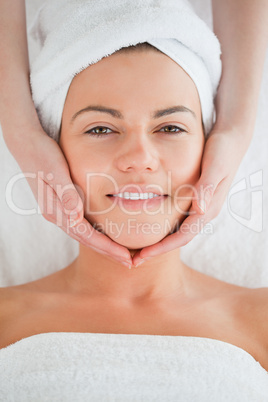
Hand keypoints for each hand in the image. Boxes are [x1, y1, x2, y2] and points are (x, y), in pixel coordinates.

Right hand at [5, 128, 131, 266]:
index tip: (125, 257)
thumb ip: (66, 193)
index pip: (87, 235)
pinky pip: (82, 225)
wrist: (27, 145)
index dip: (107, 247)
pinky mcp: (62, 205)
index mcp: (57, 210)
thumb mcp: (55, 171)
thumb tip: (76, 215)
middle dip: (108, 253)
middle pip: (87, 240)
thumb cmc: (42, 155)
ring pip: (84, 235)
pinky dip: (96, 234)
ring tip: (121, 254)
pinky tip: (105, 235)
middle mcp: (58, 215)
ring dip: (103, 246)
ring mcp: (59, 211)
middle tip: (130, 264)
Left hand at [132, 126, 251, 266]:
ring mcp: (200, 207)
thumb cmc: (222, 151)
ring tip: (138, 249)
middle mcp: (204, 211)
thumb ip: (207, 187)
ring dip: (159, 242)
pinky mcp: (195, 199)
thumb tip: (199, 209)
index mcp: (207, 208)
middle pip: (179, 239)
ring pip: (178, 231)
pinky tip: (149, 225)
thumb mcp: (215, 166)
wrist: (232, 140)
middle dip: (157, 250)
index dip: (162, 248)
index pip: (183, 237)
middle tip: (135, 260)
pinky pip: (177, 219)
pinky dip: (163, 227)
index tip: (142, 256)